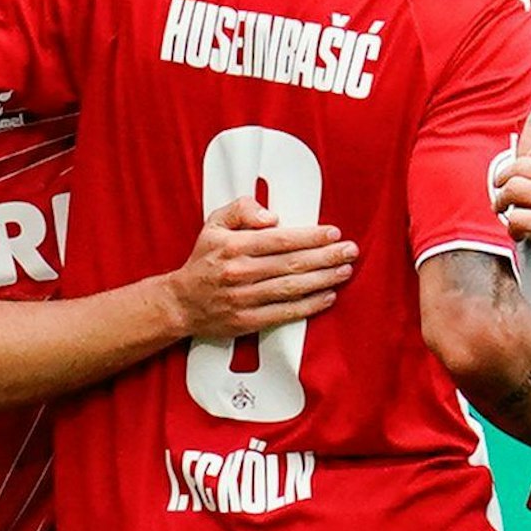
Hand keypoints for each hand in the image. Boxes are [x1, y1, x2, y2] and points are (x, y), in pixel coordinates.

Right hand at [165, 197, 357, 337]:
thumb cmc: (203, 260)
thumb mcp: (214, 224)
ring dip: (323, 279)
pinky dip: (309, 306)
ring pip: (291, 288)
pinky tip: (328, 296)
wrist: (180, 303)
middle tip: (350, 250)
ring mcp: (244, 299)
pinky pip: (284, 313)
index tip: (333, 233)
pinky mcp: (247, 321)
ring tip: (345, 270)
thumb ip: (241, 209)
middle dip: (325, 257)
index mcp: (234, 247)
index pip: (279, 240)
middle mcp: (240, 273)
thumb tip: (271, 216)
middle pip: (291, 264)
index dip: (310, 237)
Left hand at [494, 137, 530, 248]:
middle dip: (506, 174)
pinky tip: (516, 233)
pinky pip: (518, 220)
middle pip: (519, 166)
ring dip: (501, 199)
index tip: (528, 163)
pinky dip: (512, 226)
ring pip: (511, 190)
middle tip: (502, 183)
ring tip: (500, 207)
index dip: (529, 157)